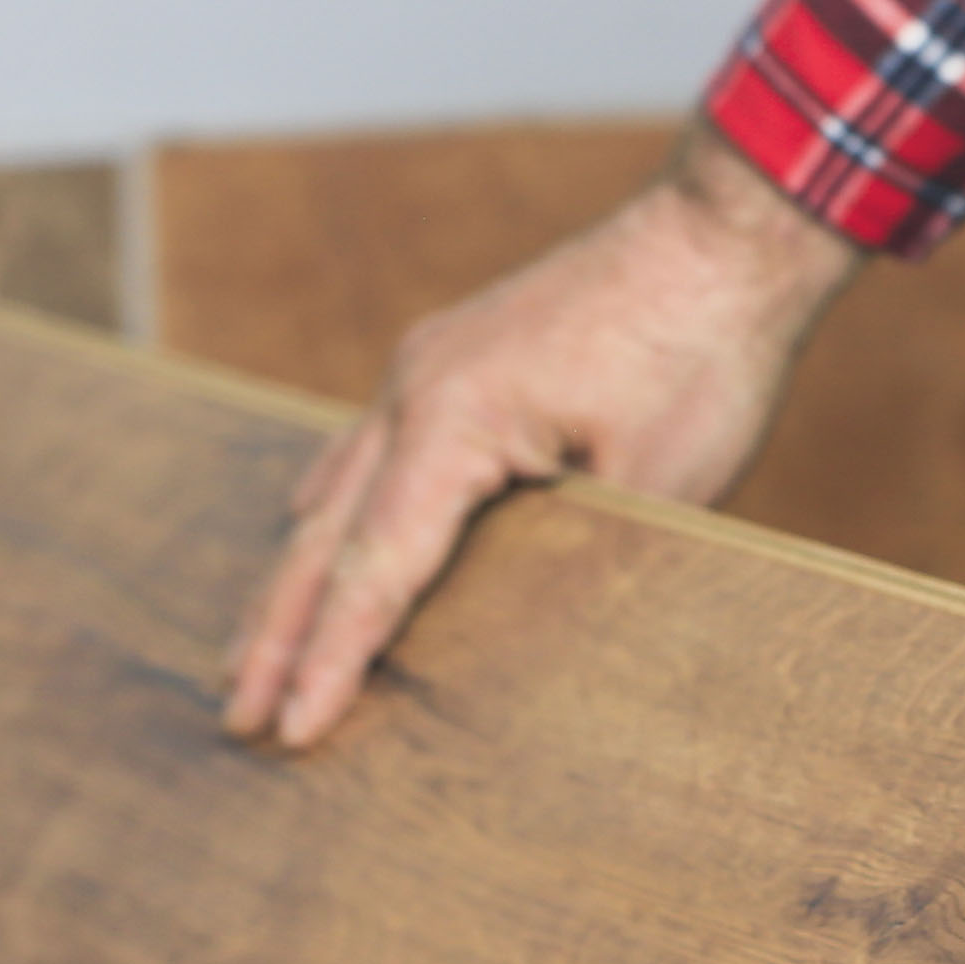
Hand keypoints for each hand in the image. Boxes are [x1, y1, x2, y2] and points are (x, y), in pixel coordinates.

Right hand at [222, 123, 860, 748]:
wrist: (726, 233)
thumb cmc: (702, 357)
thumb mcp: (653, 489)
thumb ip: (572, 561)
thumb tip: (521, 635)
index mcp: (453, 421)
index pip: (374, 570)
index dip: (331, 661)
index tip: (293, 730)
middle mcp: (415, 388)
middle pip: (324, 537)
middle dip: (278, 636)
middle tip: (238, 720)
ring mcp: (428, 366)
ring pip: (336, 492)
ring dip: (294, 579)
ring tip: (249, 655)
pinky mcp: (457, 358)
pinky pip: (370, 447)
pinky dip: (334, 509)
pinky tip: (307, 534)